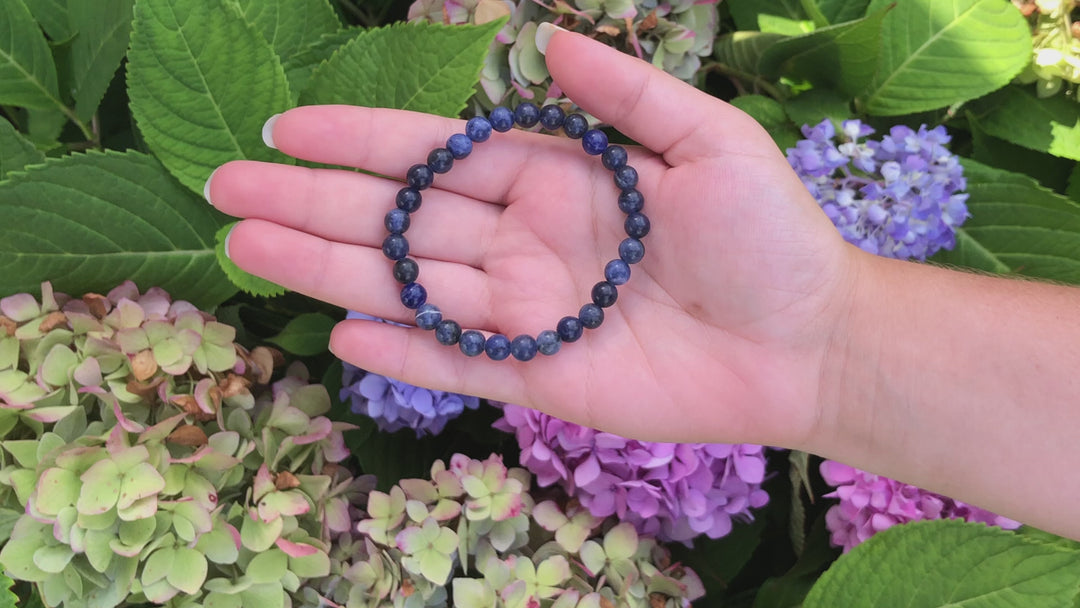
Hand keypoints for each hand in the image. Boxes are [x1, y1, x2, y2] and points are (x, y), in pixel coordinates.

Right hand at [206, 27, 856, 448]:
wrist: (806, 340)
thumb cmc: (768, 233)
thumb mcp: (705, 140)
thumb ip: (624, 94)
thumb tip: (548, 35)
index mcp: (551, 176)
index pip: (436, 153)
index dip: (359, 139)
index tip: (286, 126)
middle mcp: (522, 240)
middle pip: (400, 218)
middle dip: (312, 201)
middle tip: (226, 187)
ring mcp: (525, 312)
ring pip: (410, 286)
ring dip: (330, 270)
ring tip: (248, 248)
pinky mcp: (539, 379)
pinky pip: (456, 364)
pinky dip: (401, 353)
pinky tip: (339, 334)